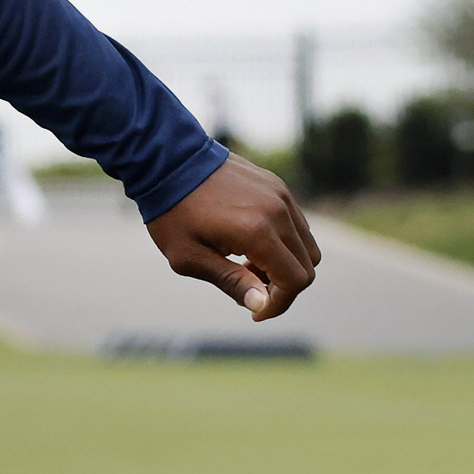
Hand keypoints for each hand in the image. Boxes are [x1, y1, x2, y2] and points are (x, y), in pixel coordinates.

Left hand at [147, 154, 319, 319]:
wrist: (165, 161)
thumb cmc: (171, 213)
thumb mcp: (189, 257)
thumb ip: (230, 281)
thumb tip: (262, 305)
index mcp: (258, 231)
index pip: (295, 280)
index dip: (279, 304)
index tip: (255, 312)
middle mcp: (278, 211)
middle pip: (308, 265)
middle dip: (283, 287)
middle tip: (247, 287)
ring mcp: (281, 195)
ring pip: (307, 245)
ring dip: (285, 264)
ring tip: (245, 264)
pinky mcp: (277, 186)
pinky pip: (296, 224)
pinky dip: (284, 242)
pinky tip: (248, 243)